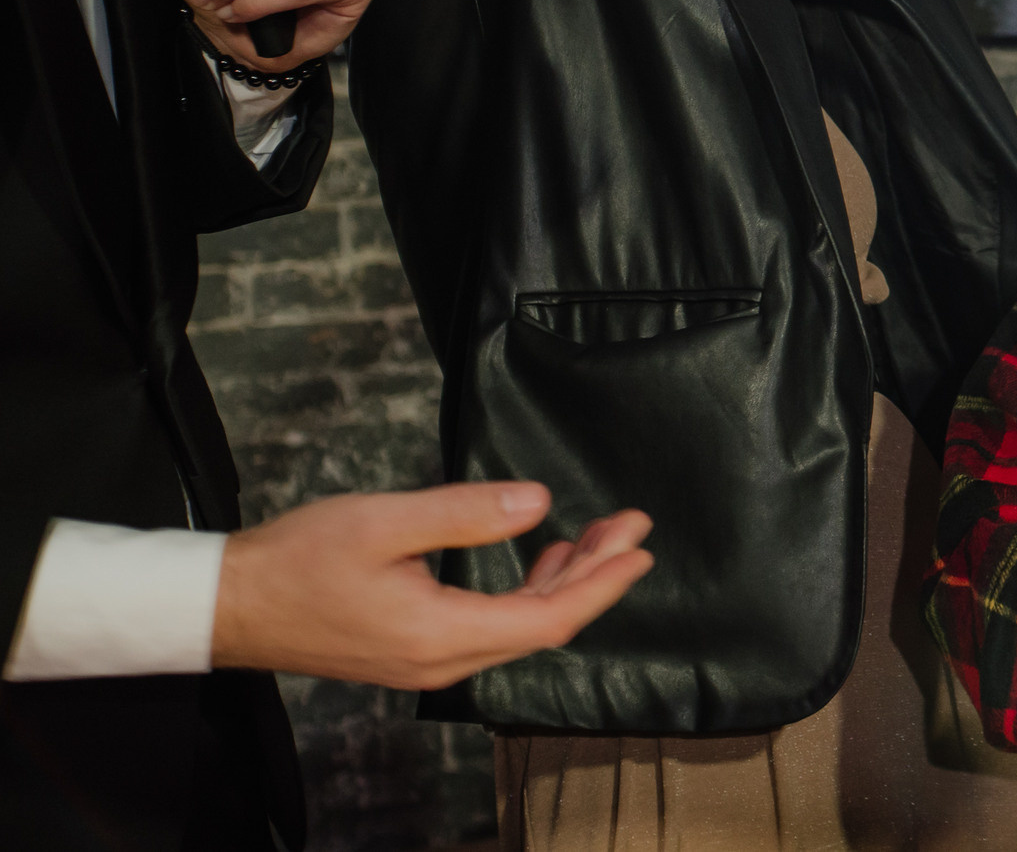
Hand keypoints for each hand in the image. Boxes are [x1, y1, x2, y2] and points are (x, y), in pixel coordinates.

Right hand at [211, 483, 653, 689]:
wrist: (228, 606)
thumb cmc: (296, 563)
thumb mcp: (385, 523)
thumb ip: (465, 513)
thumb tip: (536, 503)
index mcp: (439, 635)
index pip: (547, 619)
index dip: (601, 585)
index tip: (639, 548)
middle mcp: (441, 660)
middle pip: (542, 623)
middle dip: (593, 573)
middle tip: (629, 526)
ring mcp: (426, 660)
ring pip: (517, 626)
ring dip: (561, 581)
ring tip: (596, 535)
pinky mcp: (413, 650)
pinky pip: (489, 627)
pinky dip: (524, 592)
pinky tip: (539, 558)